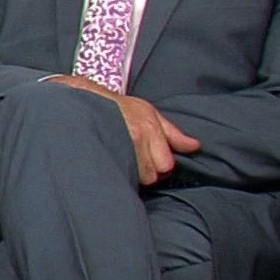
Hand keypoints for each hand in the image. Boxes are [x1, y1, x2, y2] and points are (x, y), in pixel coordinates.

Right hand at [45, 76, 200, 185]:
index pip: (166, 165)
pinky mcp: (105, 154)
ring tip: (122, 157)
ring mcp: (119, 146)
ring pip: (136, 179)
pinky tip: (114, 162)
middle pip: (152, 176)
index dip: (160, 165)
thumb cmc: (119, 108)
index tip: (150, 158)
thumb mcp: (149, 114)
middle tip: (134, 158)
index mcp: (149, 127)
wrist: (84, 101)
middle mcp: (135, 136)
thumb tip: (195, 146)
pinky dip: (119, 172)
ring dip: (131, 173)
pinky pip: (120, 176)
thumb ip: (173, 134)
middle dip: (146, 171)